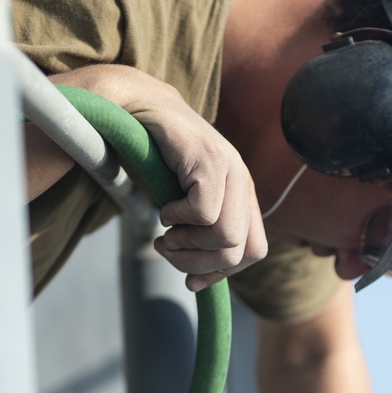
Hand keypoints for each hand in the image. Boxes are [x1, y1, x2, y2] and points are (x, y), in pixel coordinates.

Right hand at [142, 96, 267, 290]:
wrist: (137, 110)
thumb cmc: (156, 162)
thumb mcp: (182, 207)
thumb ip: (199, 238)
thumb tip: (199, 282)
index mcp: (243, 195)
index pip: (255, 250)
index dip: (222, 272)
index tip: (191, 279)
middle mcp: (243, 181)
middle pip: (240, 250)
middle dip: (199, 263)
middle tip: (168, 249)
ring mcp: (230, 167)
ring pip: (225, 236)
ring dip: (186, 245)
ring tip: (164, 233)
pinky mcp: (209, 158)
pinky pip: (204, 213)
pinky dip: (177, 220)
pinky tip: (164, 208)